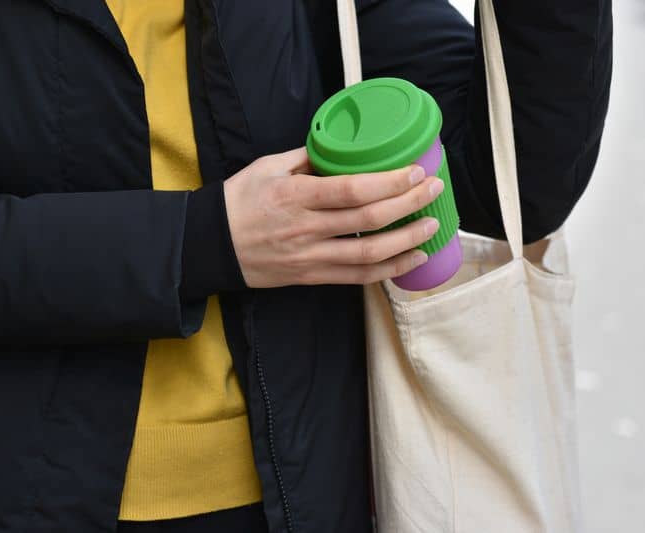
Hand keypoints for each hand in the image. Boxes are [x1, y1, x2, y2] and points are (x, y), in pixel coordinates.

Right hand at [223, 147, 443, 287]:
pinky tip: (411, 259)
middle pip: (369, 221)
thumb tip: (345, 149)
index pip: (352, 190)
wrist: (211, 245)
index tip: (415, 171)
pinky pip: (357, 278)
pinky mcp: (312, 277)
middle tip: (434, 190)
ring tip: (433, 226)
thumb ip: (307, 157)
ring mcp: (310, 258)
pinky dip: (388, 271)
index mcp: (295, 196)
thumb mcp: (268, 167)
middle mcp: (306, 229)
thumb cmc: (239, 201)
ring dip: (407, 241)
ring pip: (369, 255)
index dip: (390, 182)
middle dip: (409, 204)